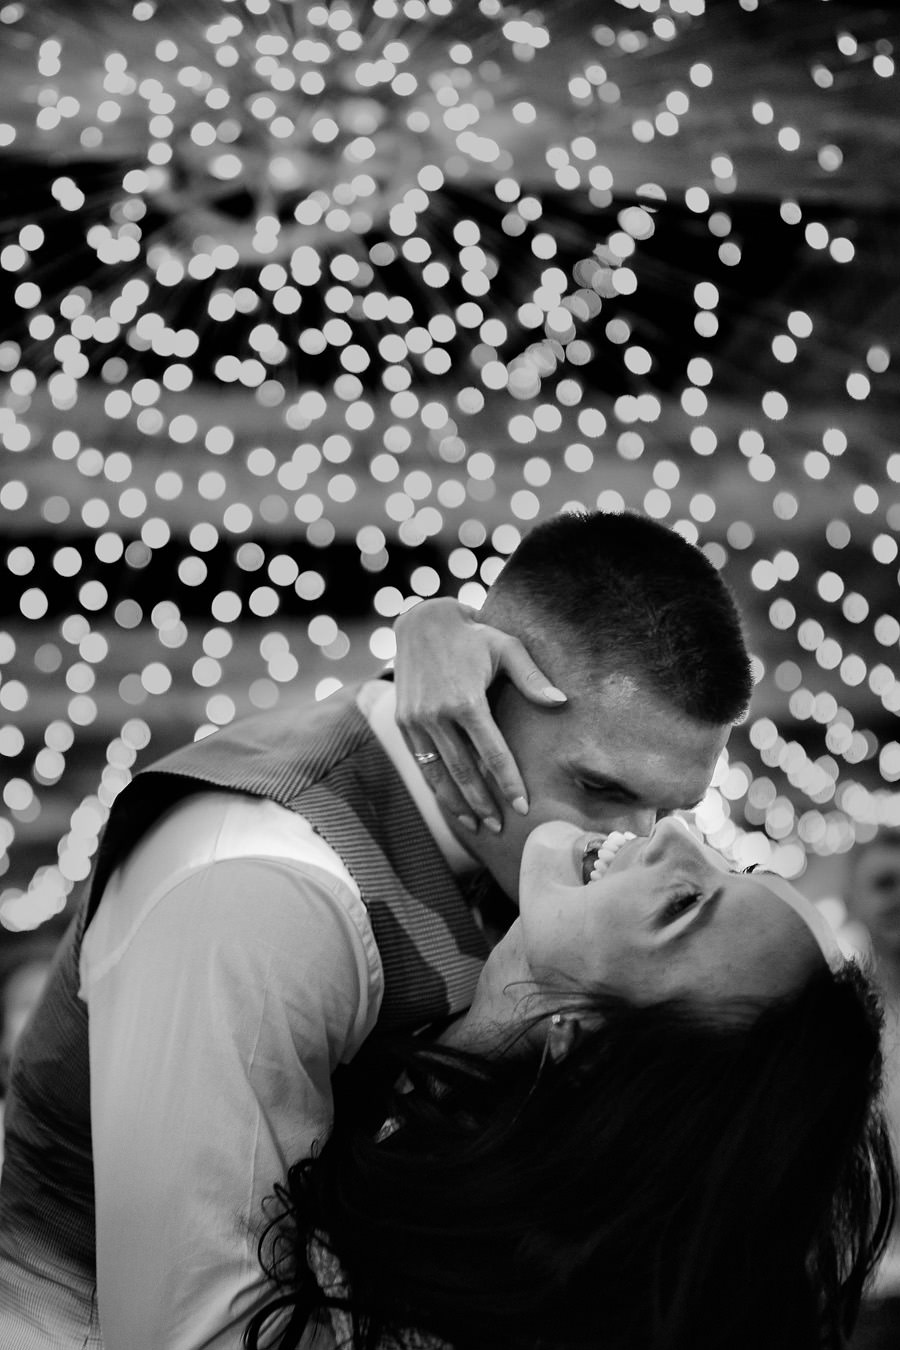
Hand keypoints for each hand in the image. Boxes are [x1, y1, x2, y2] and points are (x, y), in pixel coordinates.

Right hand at [393, 598, 566, 833]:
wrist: (423, 621)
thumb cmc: (474, 635)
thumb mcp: (507, 648)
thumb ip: (533, 679)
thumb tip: (562, 703)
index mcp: (466, 700)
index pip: (492, 753)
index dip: (509, 782)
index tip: (522, 806)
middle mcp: (437, 714)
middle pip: (464, 771)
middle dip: (483, 802)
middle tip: (501, 827)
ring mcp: (415, 719)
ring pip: (438, 773)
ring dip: (457, 803)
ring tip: (477, 825)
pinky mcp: (402, 721)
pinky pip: (421, 762)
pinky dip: (436, 786)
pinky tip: (451, 802)